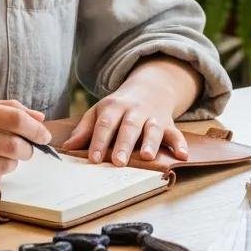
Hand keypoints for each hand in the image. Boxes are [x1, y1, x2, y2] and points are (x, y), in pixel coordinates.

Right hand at [0, 100, 50, 184]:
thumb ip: (6, 109)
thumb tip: (39, 117)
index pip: (15, 120)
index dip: (36, 129)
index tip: (44, 135)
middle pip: (13, 146)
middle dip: (27, 149)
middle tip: (26, 149)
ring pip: (4, 166)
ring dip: (12, 163)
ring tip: (3, 156)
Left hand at [60, 77, 189, 166]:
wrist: (150, 88)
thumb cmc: (119, 107)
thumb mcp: (100, 111)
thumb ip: (85, 129)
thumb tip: (67, 148)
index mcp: (114, 108)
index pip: (105, 124)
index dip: (99, 141)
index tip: (94, 159)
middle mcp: (134, 111)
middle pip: (129, 127)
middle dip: (124, 144)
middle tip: (118, 162)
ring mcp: (153, 117)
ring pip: (152, 129)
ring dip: (150, 142)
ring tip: (147, 156)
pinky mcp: (168, 124)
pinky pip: (176, 133)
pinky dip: (180, 144)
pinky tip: (182, 155)